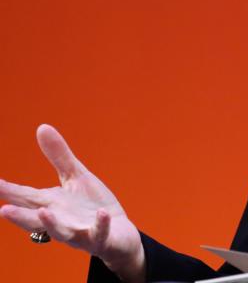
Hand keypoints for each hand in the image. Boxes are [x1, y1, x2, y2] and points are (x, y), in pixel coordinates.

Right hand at [0, 125, 144, 282]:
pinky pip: (100, 233)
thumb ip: (59, 156)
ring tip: (44, 212)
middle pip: (36, 219)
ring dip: (52, 224)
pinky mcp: (101, 238)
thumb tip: (42, 127)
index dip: (7, 191)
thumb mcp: (75, 177)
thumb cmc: (91, 206)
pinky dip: (100, 224)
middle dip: (20, 216)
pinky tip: (102, 213)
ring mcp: (79, 232)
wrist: (118, 234)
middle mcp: (60, 221)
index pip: (25, 197)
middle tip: (3, 211)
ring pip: (62, 232)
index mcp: (51, 205)